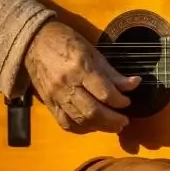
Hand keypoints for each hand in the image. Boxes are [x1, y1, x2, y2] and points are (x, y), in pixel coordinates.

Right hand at [23, 20, 140, 133]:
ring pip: (79, 120)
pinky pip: (65, 123)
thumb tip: (134, 84)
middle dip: (112, 120)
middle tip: (124, 122)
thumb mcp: (93, 52)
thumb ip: (112, 73)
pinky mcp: (48, 103)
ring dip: (99, 127)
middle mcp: (67, 84)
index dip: (119, 101)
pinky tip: (93, 126)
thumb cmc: (68, 43)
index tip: (127, 102)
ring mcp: (56, 96)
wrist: (35, 42)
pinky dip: (81, 129)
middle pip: (92, 111)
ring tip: (113, 126)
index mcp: (81, 68)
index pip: (104, 93)